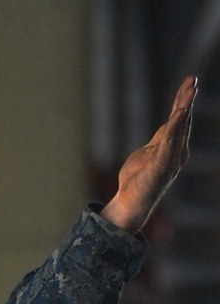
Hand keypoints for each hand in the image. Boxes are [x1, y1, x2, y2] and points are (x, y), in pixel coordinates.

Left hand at [101, 75, 196, 234]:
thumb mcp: (146, 155)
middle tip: (192, 79)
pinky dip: (175, 126)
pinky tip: (180, 113)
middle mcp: (176, 151)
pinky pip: (169, 142)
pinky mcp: (161, 165)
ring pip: (179, 128)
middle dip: (187, 98)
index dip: (183, 100)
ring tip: (191, 90)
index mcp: (172, 147)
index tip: (189, 82)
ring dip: (185, 107)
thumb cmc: (137, 181)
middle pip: (182, 119)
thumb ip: (157, 142)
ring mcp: (170, 158)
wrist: (130, 204)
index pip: (178, 119)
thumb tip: (165, 131)